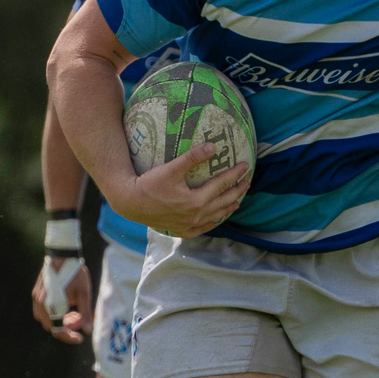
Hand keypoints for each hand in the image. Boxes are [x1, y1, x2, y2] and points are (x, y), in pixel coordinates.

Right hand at [32, 259, 91, 343]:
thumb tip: (88, 331)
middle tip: (79, 319)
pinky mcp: (36, 293)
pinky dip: (53, 312)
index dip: (69, 337)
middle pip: (51, 326)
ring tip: (73, 311)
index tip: (80, 338)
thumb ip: (85, 313)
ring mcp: (36, 298)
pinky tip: (65, 304)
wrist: (62, 254)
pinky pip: (42, 310)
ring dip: (59, 320)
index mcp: (52, 305)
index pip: (58, 330)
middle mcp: (40, 303)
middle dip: (66, 326)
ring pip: (46, 319)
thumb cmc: (75, 273)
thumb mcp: (84, 293)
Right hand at [112, 142, 250, 238]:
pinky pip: (202, 229)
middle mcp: (195, 216)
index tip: (245, 165)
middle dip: (237, 191)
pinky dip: (212, 223)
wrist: (130, 203)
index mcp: (196, 201)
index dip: (235, 174)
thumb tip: (213, 146)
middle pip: (223, 202)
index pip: (222, 184)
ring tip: (237, 201)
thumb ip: (193, 157)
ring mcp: (189, 225)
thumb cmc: (150, 184)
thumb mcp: (172, 168)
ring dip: (228, 208)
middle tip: (247, 183)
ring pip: (215, 217)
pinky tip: (215, 219)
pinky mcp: (180, 230)